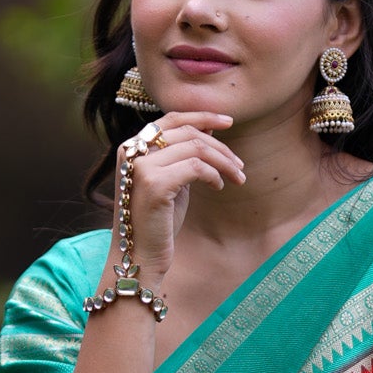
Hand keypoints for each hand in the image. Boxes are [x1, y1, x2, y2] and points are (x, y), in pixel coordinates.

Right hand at [123, 112, 245, 279]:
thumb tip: (208, 131)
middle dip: (220, 146)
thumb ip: (183, 157)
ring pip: (195, 147)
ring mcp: (141, 166)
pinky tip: (218, 187)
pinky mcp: (154, 184)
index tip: (228, 121)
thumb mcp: (173, 182)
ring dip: (223, 161)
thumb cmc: (158, 223)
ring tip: (237, 177)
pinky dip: (213, 175)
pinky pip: (195, 167)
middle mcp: (132, 151)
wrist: (139, 256)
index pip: (171, 118)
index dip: (202, 116)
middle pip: (187, 132)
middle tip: (239, 164)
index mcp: (132, 147)